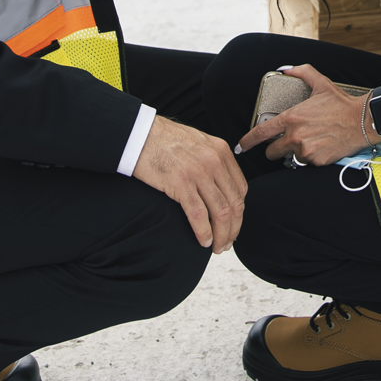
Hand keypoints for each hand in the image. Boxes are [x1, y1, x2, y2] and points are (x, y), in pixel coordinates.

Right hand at [131, 115, 247, 251]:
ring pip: (220, 212)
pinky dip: (203, 232)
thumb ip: (212, 161)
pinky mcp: (181, 183)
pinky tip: (203, 241)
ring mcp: (199, 172)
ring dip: (221, 235)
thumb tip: (219, 186)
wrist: (140, 134)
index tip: (233, 225)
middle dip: (233, 228)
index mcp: (221, 151)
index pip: (240, 189)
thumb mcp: (198, 144)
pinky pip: (199, 215)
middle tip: (226, 242)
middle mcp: (214, 161)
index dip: (239, 212)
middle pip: (234, 204)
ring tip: (216, 246)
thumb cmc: (164, 140)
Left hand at [236, 64, 373, 167]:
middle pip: (272, 151)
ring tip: (312, 140)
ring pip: (291, 157)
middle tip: (287, 142)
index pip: (261, 133)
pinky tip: (322, 146)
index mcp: (291, 118)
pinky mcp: (316, 161)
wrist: (362, 121)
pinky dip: (312, 157)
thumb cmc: (341, 104)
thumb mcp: (320, 83)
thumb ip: (301, 73)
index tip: (241, 147)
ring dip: (297, 151)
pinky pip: (307, 163)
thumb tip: (286, 68)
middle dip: (276, 149)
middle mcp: (295, 136)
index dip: (247, 142)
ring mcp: (305, 150)